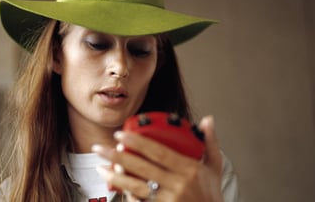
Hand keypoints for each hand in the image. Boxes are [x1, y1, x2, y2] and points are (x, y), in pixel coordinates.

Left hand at [93, 116, 222, 201]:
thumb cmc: (211, 196)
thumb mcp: (214, 168)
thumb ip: (210, 142)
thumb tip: (207, 120)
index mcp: (189, 170)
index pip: (159, 152)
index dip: (137, 142)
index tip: (120, 134)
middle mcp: (178, 185)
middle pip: (142, 167)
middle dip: (117, 156)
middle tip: (100, 148)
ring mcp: (169, 200)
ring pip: (136, 186)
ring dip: (115, 177)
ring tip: (100, 168)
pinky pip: (140, 201)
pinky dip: (125, 193)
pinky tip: (114, 185)